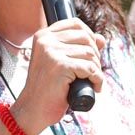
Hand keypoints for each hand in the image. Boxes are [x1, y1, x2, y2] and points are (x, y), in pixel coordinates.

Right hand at [11, 18, 104, 134]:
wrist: (33, 110)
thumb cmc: (48, 88)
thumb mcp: (60, 62)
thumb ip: (78, 48)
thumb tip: (101, 38)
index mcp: (43, 36)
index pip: (75, 24)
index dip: (90, 36)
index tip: (92, 53)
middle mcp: (46, 41)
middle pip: (86, 38)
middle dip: (95, 56)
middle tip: (92, 72)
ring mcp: (52, 53)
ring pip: (90, 54)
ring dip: (96, 69)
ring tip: (91, 81)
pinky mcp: (60, 66)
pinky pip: (90, 68)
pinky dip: (97, 79)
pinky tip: (94, 87)